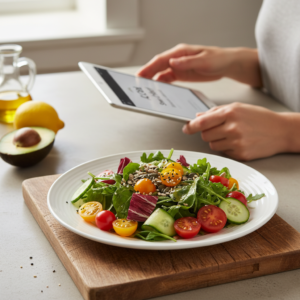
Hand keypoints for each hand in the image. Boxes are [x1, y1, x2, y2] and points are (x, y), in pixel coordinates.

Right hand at [137, 44, 261, 86]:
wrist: (227, 65)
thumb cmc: (218, 59)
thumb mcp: (204, 61)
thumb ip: (187, 62)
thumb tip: (172, 62)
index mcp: (181, 52)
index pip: (161, 59)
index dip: (149, 67)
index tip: (141, 75)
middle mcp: (178, 58)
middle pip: (157, 66)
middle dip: (146, 74)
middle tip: (137, 82)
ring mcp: (179, 66)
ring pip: (161, 73)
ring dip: (152, 80)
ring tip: (145, 88)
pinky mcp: (181, 73)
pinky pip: (168, 79)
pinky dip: (162, 84)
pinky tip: (158, 89)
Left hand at [182, 103, 289, 160]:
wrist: (281, 131)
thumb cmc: (259, 117)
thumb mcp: (237, 108)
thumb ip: (215, 112)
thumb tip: (197, 117)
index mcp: (231, 113)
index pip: (202, 122)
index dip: (191, 126)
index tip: (186, 128)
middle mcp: (233, 128)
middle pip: (205, 135)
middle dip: (207, 133)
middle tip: (218, 129)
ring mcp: (237, 143)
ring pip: (212, 145)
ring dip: (216, 141)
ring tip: (231, 135)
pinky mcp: (240, 155)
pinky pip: (223, 152)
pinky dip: (226, 148)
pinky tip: (238, 142)